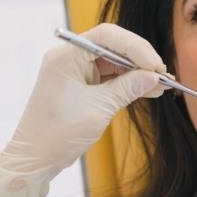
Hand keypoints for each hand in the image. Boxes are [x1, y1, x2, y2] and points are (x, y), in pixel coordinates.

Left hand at [0, 23, 167, 196]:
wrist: (35, 160)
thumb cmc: (57, 134)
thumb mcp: (98, 109)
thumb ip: (127, 88)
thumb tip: (155, 77)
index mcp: (67, 56)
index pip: (107, 36)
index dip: (135, 47)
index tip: (155, 65)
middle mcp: (71, 57)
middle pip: (114, 45)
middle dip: (140, 59)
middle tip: (162, 74)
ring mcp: (78, 70)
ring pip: (116, 61)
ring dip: (139, 72)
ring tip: (162, 84)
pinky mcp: (84, 84)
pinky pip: (112, 76)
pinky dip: (131, 82)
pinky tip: (150, 89)